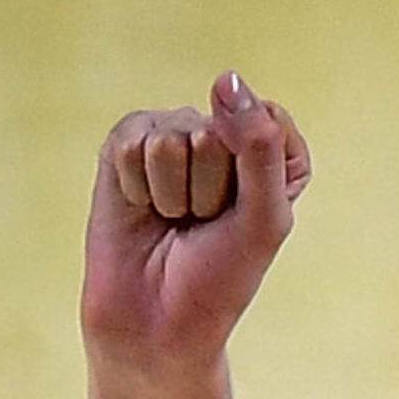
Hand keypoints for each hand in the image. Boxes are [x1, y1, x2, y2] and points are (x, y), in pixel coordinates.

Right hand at [81, 71, 311, 371]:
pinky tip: (142, 209)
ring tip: (174, 220)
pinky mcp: (126, 144)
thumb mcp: (262, 219)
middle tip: (203, 225)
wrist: (156, 320)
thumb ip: (260, 146)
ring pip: (176, 138)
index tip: (247, 217)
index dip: (257, 177)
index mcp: (271, 154)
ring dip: (175, 193)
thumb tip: (227, 77)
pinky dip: (139, 188)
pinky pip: (135, 144)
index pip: (269, 122)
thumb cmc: (220, 278)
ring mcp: (172, 134)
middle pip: (221, 129)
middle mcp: (222, 136)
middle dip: (212, 188)